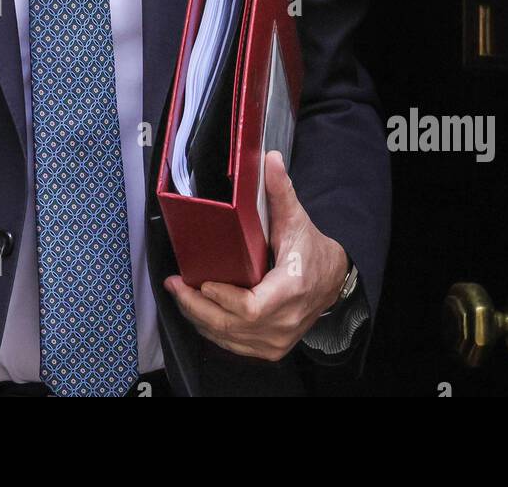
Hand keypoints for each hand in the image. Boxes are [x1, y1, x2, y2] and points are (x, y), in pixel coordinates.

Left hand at [164, 150, 348, 360]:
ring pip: (227, 338)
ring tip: (179, 294)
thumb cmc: (311, 250)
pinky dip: (211, 330)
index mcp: (289, 292)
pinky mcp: (270, 348)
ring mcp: (276, 340)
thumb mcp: (297, 220)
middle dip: (195, 306)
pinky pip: (232, 345)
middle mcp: (283, 322)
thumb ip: (281, 192)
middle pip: (229, 325)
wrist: (332, 280)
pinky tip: (197, 311)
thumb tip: (270, 159)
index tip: (202, 281)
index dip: (221, 298)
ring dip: (198, 318)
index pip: (249, 308)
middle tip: (175, 285)